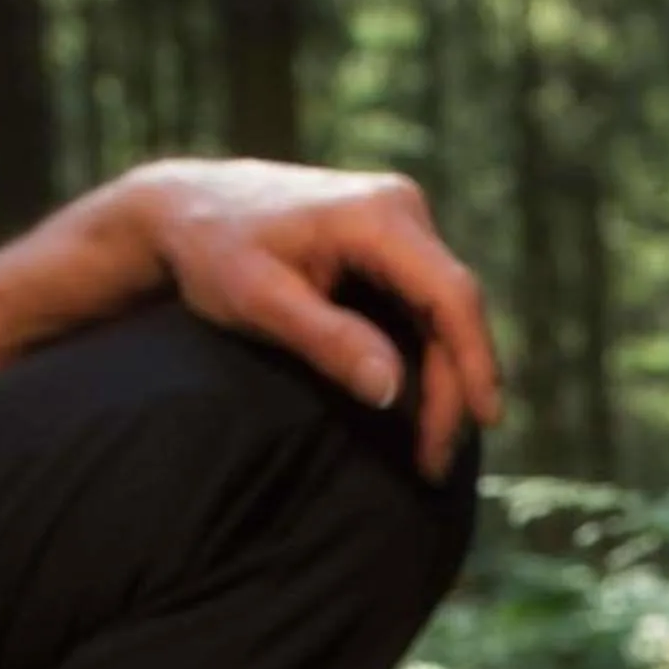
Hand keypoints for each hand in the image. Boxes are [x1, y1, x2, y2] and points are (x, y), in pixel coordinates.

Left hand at [118, 159, 502, 478]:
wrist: (183, 207)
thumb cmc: (212, 252)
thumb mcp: (260, 301)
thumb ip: (328, 341)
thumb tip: (393, 392)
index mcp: (376, 215)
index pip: (450, 295)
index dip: (476, 362)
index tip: (485, 422)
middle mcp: (400, 208)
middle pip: (452, 310)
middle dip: (453, 388)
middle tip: (435, 461)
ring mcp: (398, 221)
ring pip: (442, 312)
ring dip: (443, 379)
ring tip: (430, 447)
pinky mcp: (390, 241)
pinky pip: (423, 305)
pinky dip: (426, 356)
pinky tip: (419, 405)